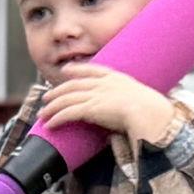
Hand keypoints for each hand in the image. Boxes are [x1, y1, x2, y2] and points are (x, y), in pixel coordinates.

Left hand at [40, 65, 175, 147]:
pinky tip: (49, 124)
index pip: (93, 69)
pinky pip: (68, 113)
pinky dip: (56, 118)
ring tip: (42, 114)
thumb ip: (126, 99)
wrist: (150, 113)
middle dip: (57, 91)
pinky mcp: (91, 108)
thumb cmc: (150, 111)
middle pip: (74, 85)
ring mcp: (96, 95)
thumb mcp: (138, 98)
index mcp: (117, 78)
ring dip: (52, 107)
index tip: (66, 69)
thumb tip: (124, 109)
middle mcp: (103, 84)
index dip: (77, 69)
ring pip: (67, 99)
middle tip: (46, 97)